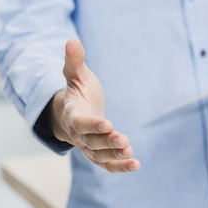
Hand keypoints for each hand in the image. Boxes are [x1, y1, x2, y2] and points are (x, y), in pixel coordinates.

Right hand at [50, 39, 139, 172]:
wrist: (72, 112)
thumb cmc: (77, 91)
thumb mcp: (76, 75)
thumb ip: (74, 61)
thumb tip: (71, 40)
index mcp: (73, 114)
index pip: (81, 122)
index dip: (93, 124)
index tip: (107, 124)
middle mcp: (78, 134)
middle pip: (91, 142)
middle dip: (107, 142)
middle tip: (124, 140)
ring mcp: (88, 146)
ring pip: (99, 156)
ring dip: (114, 157)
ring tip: (131, 154)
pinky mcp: (98, 154)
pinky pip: (107, 164)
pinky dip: (119, 167)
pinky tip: (136, 164)